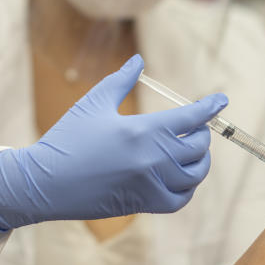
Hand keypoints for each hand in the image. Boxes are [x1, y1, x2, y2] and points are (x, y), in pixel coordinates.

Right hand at [0, 54, 227, 236]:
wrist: (44, 183)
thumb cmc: (66, 139)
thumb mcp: (93, 102)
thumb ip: (121, 80)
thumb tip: (138, 60)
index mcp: (141, 131)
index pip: (190, 118)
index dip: (209, 106)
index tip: (221, 99)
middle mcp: (151, 160)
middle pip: (196, 146)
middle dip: (201, 133)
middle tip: (194, 126)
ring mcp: (148, 185)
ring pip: (193, 174)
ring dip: (199, 161)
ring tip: (192, 150)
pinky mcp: (142, 204)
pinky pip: (179, 199)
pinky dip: (187, 187)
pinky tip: (181, 176)